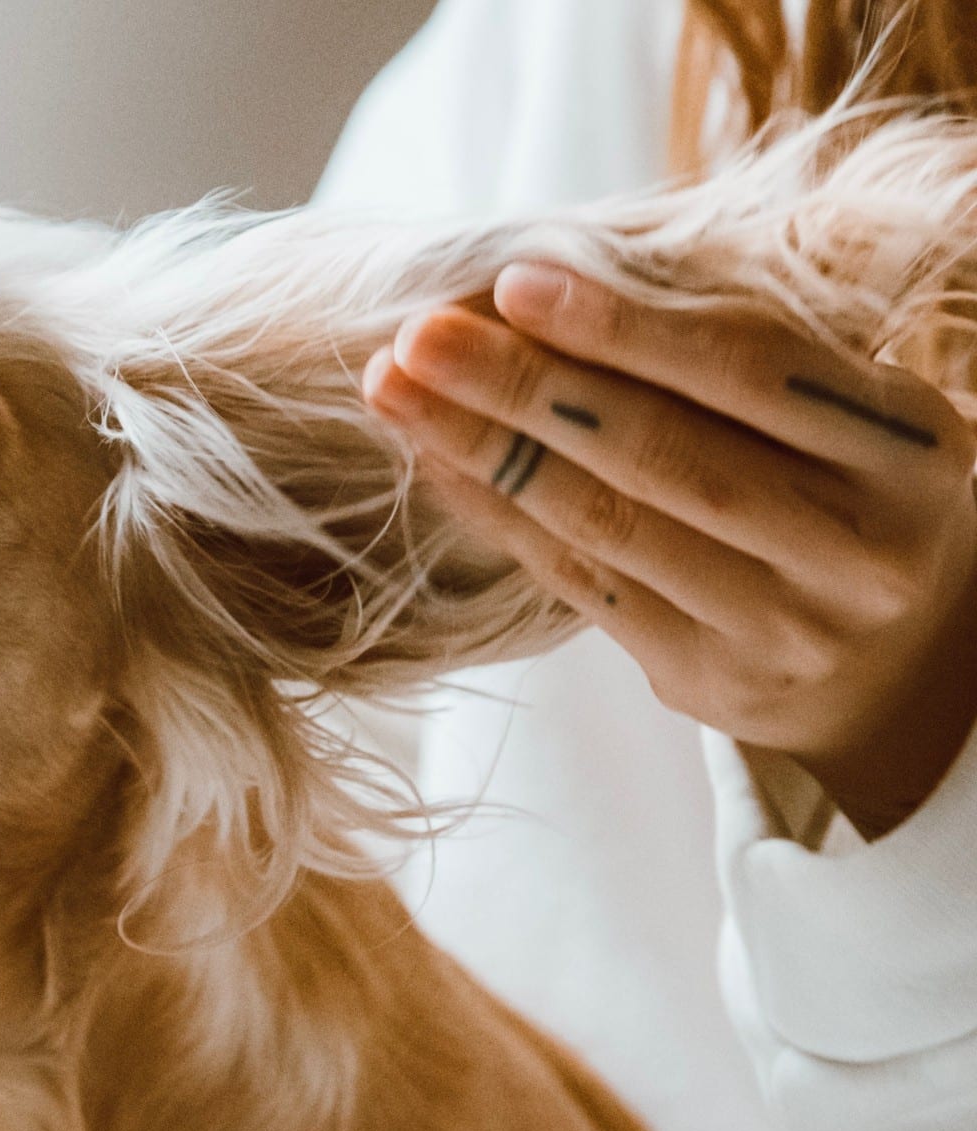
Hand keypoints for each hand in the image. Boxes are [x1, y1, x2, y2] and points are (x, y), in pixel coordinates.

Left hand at [364, 263, 976, 838]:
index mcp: (902, 449)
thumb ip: (741, 352)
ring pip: (608, 526)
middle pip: (662, 454)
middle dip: (525, 388)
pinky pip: (582, 585)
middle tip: (420, 336)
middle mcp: (853, 546)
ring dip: (485, 451)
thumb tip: (556, 280)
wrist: (900, 664)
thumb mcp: (846, 415)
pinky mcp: (709, 680)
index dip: (626, 327)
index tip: (515, 281)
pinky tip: (435, 462)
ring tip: (397, 391)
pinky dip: (500, 515)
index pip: (749, 371)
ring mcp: (782, 626)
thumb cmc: (844, 492)